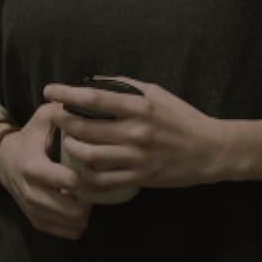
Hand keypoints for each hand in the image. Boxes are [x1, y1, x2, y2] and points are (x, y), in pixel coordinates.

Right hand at [0, 103, 90, 240]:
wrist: (3, 159)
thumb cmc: (31, 137)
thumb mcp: (42, 118)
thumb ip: (63, 112)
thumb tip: (90, 106)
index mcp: (33, 165)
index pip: (68, 181)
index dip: (89, 180)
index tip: (100, 173)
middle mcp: (30, 191)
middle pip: (71, 209)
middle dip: (90, 201)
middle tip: (99, 188)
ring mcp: (32, 208)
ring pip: (69, 224)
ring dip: (85, 214)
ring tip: (90, 198)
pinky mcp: (35, 220)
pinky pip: (63, 233)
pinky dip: (75, 225)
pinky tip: (80, 210)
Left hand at [45, 77, 225, 194]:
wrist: (211, 150)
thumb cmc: (181, 117)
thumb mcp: (156, 93)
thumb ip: (125, 86)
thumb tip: (93, 81)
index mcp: (139, 107)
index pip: (94, 98)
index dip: (67, 94)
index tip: (49, 90)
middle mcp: (136, 132)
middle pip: (85, 128)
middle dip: (63, 121)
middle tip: (55, 116)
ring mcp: (137, 157)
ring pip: (89, 155)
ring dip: (71, 147)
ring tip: (67, 141)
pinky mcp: (140, 177)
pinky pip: (103, 180)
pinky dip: (85, 175)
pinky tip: (79, 168)